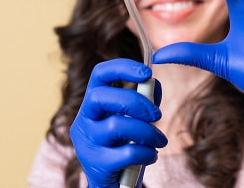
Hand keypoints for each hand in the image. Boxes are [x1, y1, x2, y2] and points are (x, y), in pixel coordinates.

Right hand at [70, 59, 166, 187]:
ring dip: (147, 132)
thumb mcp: (133, 117)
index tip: (147, 72)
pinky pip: (126, 153)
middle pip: (101, 97)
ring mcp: (86, 142)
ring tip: (159, 140)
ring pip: (116, 126)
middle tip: (157, 115)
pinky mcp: (96, 164)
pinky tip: (151, 155)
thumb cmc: (124, 142)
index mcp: (94, 101)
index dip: (122, 67)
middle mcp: (84, 118)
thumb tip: (154, 84)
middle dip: (136, 102)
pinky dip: (146, 153)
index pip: (99, 74)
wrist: (114, 181)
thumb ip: (143, 99)